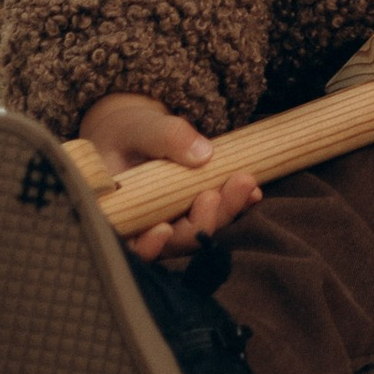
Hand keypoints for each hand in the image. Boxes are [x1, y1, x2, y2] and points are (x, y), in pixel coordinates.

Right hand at [76, 93, 262, 265]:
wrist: (138, 133)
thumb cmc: (128, 133)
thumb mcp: (141, 127)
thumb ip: (166, 137)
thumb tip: (203, 155)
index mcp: (120, 213)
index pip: (131, 244)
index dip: (146, 247)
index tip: (162, 230)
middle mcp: (147, 227)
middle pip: (174, 241)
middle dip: (199, 224)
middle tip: (214, 196)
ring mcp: (173, 222)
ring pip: (200, 231)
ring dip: (224, 212)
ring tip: (244, 184)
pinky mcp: (194, 212)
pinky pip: (217, 215)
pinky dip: (235, 206)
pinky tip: (253, 193)